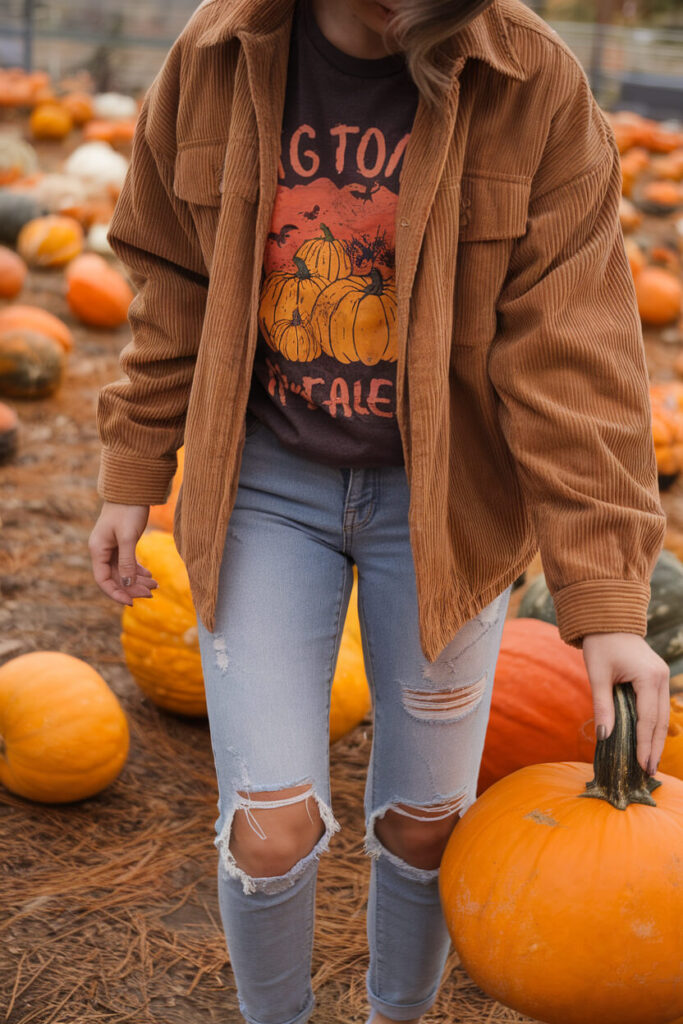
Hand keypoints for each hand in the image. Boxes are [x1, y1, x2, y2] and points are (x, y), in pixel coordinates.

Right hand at [89, 502, 157, 606]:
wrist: (132, 489)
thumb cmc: (128, 510)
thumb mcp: (128, 537)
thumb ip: (127, 562)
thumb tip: (127, 585)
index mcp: (98, 549)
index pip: (103, 580)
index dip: (116, 593)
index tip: (131, 602)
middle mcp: (102, 550)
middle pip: (115, 577)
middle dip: (132, 588)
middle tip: (152, 594)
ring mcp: (111, 547)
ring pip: (123, 571)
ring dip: (138, 581)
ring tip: (156, 586)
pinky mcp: (122, 543)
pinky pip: (128, 563)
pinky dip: (138, 571)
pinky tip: (150, 576)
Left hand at [582, 632, 670, 775]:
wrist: (609, 620)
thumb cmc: (601, 645)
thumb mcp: (597, 675)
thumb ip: (602, 706)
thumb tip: (605, 737)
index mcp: (648, 677)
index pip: (648, 719)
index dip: (644, 744)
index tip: (641, 765)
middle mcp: (661, 678)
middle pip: (660, 721)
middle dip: (653, 748)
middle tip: (648, 772)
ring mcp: (662, 677)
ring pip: (662, 716)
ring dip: (656, 739)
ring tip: (649, 763)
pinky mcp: (657, 678)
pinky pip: (658, 707)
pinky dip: (654, 726)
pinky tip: (649, 741)